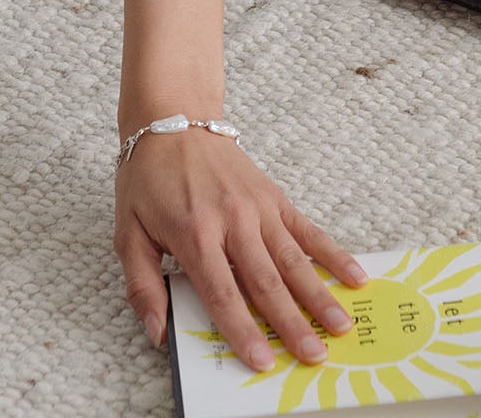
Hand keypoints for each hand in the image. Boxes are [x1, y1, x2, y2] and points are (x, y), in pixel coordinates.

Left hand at [116, 122, 369, 370]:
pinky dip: (332, 253)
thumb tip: (157, 333)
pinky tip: (353, 274)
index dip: (242, 330)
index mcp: (194, 234)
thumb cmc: (148, 178)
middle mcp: (232, 220)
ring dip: (319, 294)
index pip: (223, 292)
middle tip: (315, 356)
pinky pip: (307, 229)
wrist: (173, 119)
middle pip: (266, 281)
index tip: (262, 360)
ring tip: (342, 325)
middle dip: (292, 323)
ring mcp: (258, 207)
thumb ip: (142, 287)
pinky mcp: (273, 196)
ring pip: (293, 259)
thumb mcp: (127, 233)